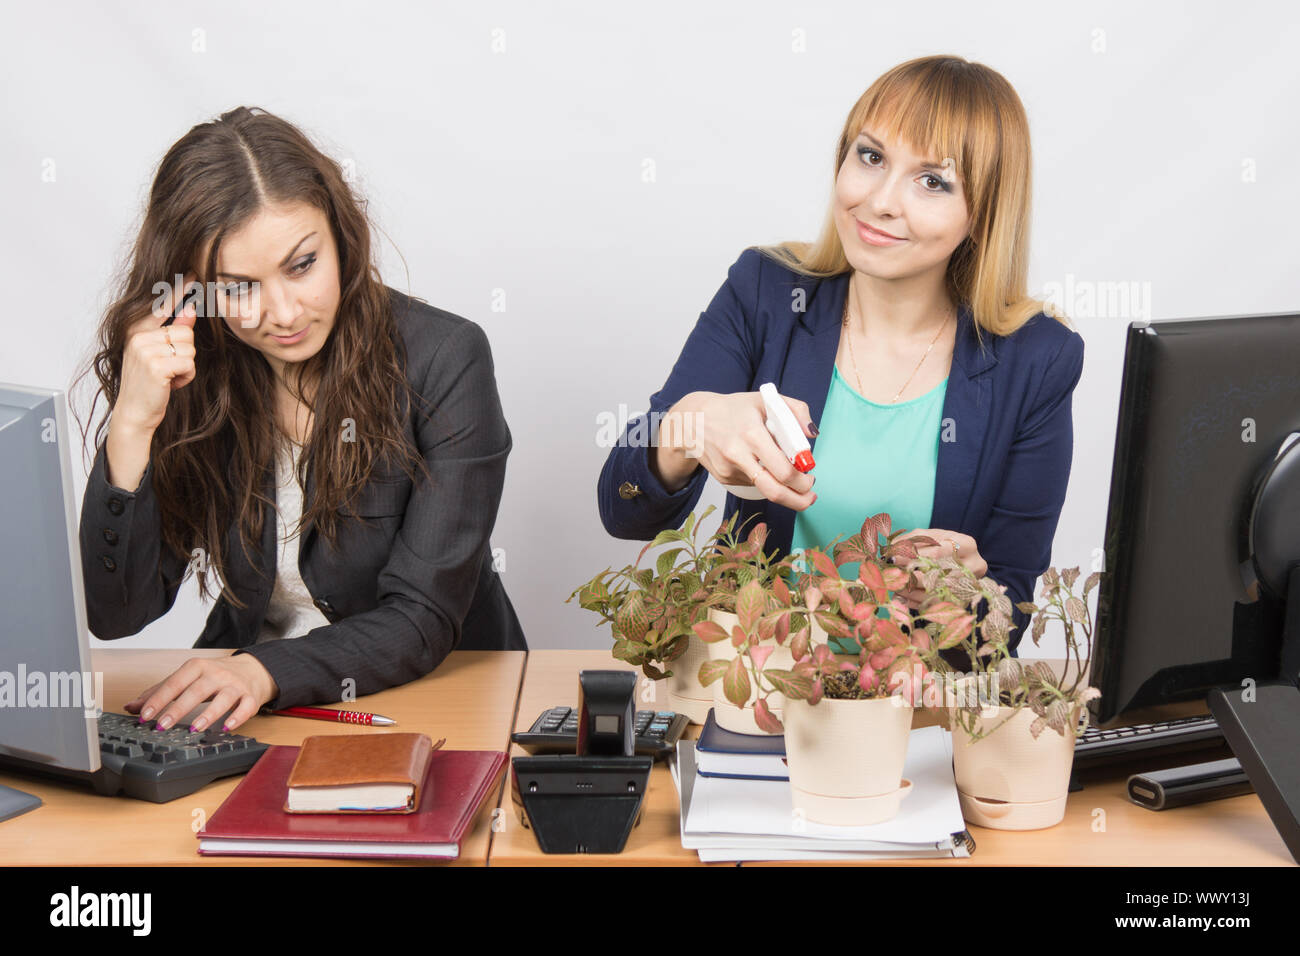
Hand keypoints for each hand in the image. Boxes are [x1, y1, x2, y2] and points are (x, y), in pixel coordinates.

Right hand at [114, 274, 199, 432]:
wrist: (134, 412)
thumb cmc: (148, 384)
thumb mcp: (158, 354)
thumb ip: (173, 330)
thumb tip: (191, 308)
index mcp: (136, 330)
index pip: (161, 305)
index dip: (179, 289)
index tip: (194, 272)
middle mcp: (138, 336)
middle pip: (185, 332)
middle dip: (186, 353)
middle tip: (168, 368)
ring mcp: (146, 350)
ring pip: (189, 348)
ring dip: (186, 366)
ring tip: (168, 377)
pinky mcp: (157, 366)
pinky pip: (189, 364)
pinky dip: (186, 377)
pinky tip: (170, 384)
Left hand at [123, 654, 277, 733]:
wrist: (252, 669)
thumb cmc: (214, 676)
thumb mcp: (187, 678)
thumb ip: (160, 691)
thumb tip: (131, 707)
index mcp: (197, 667)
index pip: (175, 683)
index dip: (159, 699)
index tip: (144, 715)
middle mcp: (216, 674)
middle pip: (196, 691)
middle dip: (178, 708)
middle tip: (162, 725)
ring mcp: (234, 685)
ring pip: (223, 698)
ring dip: (209, 714)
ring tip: (195, 728)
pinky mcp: (250, 697)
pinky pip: (246, 707)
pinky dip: (237, 717)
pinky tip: (227, 727)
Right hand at [657, 390, 817, 510]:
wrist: (693, 420)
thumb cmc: (733, 409)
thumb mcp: (766, 399)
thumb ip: (796, 411)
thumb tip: (811, 435)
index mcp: (752, 434)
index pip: (783, 469)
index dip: (802, 479)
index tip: (811, 475)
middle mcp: (738, 455)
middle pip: (775, 491)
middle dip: (799, 499)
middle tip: (809, 495)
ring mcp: (729, 470)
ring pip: (764, 490)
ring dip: (783, 489)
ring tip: (789, 479)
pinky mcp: (724, 478)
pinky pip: (752, 484)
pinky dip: (763, 479)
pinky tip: (759, 464)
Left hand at [890, 529, 986, 609]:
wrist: (962, 563)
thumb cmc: (942, 546)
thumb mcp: (929, 536)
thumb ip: (910, 541)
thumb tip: (890, 552)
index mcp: (966, 544)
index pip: (936, 552)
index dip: (911, 556)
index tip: (891, 559)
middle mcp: (973, 566)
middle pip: (935, 574)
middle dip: (908, 574)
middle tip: (889, 574)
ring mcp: (969, 586)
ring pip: (932, 592)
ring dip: (907, 589)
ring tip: (891, 583)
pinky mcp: (960, 603)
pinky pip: (932, 605)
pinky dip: (913, 601)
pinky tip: (901, 595)